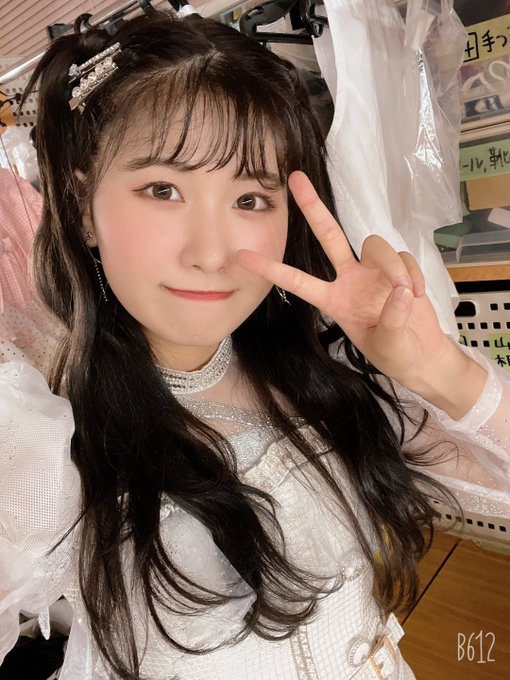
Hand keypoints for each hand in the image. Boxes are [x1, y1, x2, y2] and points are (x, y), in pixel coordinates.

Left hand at [236, 172, 486, 415]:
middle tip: (294, 179)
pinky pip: (403, 258)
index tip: (242, 257)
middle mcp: (349, 280)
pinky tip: (418, 296)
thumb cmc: (396, 354)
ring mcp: (373, 272)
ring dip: (393, 266)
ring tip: (407, 294)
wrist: (423, 356)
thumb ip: (392, 322)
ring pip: (374, 245)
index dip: (272, 269)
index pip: (298, 281)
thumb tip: (400, 291)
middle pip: (328, 235)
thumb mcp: (388, 347)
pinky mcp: (398, 268)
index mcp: (334, 301)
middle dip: (313, 207)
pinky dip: (413, 275)